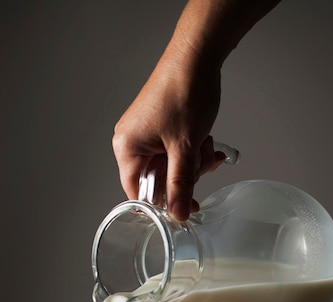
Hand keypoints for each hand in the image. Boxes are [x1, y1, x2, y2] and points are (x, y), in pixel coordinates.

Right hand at [112, 44, 224, 220]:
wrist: (197, 57)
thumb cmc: (184, 91)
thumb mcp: (184, 148)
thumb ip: (181, 186)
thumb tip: (179, 213)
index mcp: (127, 147)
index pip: (137, 192)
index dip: (162, 203)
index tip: (184, 208)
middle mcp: (132, 142)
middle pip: (158, 181)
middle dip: (185, 176)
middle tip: (200, 164)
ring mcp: (148, 135)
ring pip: (171, 168)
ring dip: (193, 163)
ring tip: (204, 146)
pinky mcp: (162, 129)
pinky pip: (176, 153)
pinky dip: (193, 151)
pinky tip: (205, 141)